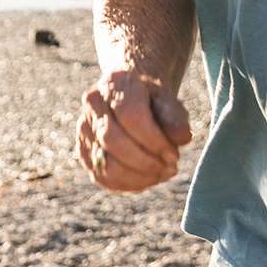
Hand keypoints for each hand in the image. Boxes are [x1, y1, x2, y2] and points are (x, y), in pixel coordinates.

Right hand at [76, 69, 192, 191]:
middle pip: (113, 140)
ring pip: (105, 164)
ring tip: (161, 174)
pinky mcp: (84, 151)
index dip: (153, 140)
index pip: (129, 115)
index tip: (175, 154)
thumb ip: (175, 116)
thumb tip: (183, 137)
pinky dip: (128, 184)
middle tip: (171, 167)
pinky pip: (103, 177)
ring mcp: (84, 128)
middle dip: (145, 161)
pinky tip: (148, 179)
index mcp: (114, 83)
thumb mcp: (168, 101)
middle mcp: (92, 103)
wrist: (132, 98)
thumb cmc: (153, 101)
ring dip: (138, 177)